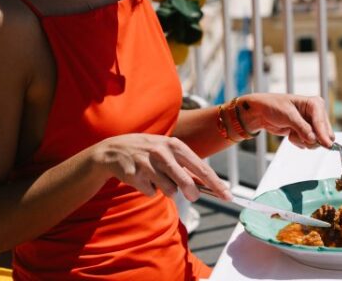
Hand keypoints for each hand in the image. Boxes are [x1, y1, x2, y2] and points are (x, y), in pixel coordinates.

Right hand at [91, 134, 230, 201]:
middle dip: (191, 192)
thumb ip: (186, 166)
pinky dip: (149, 190)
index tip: (227, 196)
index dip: (215, 183)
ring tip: (157, 178)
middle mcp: (162, 152)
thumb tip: (206, 185)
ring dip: (166, 190)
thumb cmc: (149, 152)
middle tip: (192, 196)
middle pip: (185, 181)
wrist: (114, 150)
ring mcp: (147, 163)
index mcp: (175, 144)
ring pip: (168, 190)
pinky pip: (151, 193)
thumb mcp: (168, 152)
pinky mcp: (134, 175)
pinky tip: (142, 178)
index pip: (201, 167)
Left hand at [238, 93, 334, 148]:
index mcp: (315, 104)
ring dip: (302, 140)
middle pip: (325, 134)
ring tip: (291, 132)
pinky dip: (298, 141)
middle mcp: (317, 114)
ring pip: (317, 141)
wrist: (262, 113)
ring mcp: (312, 124)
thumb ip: (302, 128)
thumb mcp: (288, 115)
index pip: (322, 122)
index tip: (327, 145)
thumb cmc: (274, 107)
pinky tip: (290, 133)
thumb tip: (314, 139)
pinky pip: (308, 144)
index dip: (323, 134)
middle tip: (296, 134)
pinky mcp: (306, 132)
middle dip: (311, 138)